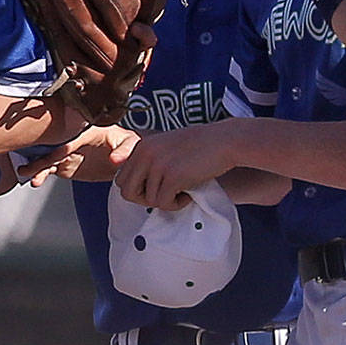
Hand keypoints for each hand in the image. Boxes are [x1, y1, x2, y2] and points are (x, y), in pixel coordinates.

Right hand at [17, 125, 140, 185]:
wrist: (124, 155)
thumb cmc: (128, 143)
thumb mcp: (131, 144)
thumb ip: (125, 150)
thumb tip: (116, 159)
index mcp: (89, 130)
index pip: (73, 138)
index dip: (64, 147)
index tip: (55, 156)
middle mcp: (74, 138)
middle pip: (54, 144)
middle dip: (42, 153)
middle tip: (30, 163)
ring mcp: (67, 151)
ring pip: (48, 157)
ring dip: (37, 165)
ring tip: (28, 173)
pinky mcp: (64, 163)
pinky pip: (50, 168)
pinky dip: (41, 174)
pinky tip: (35, 181)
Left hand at [114, 120, 235, 209]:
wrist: (225, 141)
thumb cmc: (198, 146)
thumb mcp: (166, 147)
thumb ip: (147, 160)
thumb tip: (126, 183)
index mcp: (141, 146)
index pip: (121, 179)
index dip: (138, 190)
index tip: (157, 188)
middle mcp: (145, 153)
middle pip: (127, 192)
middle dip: (145, 199)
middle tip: (166, 195)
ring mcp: (158, 164)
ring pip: (149, 200)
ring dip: (167, 201)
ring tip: (183, 190)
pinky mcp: (172, 176)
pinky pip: (165, 203)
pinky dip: (177, 203)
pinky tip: (189, 193)